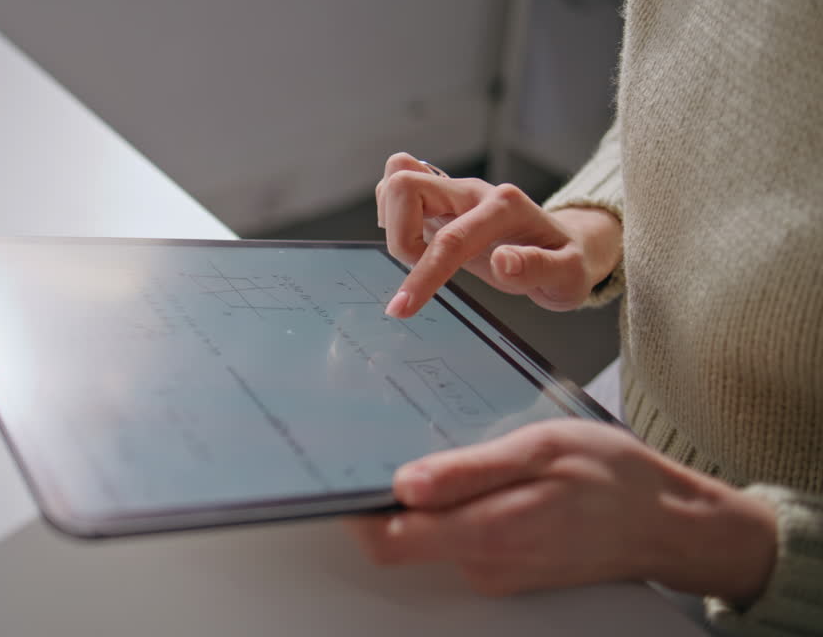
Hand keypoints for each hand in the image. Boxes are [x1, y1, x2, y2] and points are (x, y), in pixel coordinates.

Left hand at [347, 420, 777, 604]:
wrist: (670, 524)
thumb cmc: (613, 477)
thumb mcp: (542, 450)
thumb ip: (469, 471)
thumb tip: (405, 482)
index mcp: (487, 532)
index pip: (387, 539)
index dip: (352, 509)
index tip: (338, 468)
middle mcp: (483, 563)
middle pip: (400, 537)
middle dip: (380, 495)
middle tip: (378, 439)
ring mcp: (494, 570)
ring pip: (430, 535)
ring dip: (423, 497)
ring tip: (438, 445)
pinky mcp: (505, 567)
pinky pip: (459, 537)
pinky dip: (454, 507)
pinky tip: (476, 472)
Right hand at [374, 153, 621, 316]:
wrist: (567, 244)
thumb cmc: (566, 262)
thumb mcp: (568, 276)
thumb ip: (538, 268)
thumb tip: (503, 262)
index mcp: (505, 207)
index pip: (451, 238)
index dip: (422, 274)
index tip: (402, 308)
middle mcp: (473, 191)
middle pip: (406, 184)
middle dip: (398, 234)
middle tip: (416, 266)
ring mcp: (454, 191)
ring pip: (396, 178)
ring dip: (392, 222)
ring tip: (416, 255)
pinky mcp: (440, 199)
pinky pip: (398, 189)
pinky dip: (391, 215)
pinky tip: (413, 242)